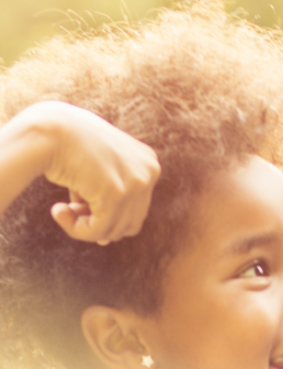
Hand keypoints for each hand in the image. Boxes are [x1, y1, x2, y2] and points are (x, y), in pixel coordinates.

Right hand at [15, 101, 160, 244]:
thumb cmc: (66, 144)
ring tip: (63, 209)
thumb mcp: (97, 167)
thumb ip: (106, 197)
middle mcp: (149, 173)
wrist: (46, 127)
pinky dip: (77, 230)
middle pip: (131, 222)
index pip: (137, 208)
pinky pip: (99, 231)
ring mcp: (136, 184)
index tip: (80, 205)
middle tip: (72, 208)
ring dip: (86, 226)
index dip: (109, 213)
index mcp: (148, 163)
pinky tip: (57, 211)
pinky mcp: (117, 195)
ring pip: (115, 230)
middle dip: (100, 221)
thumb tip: (106, 241)